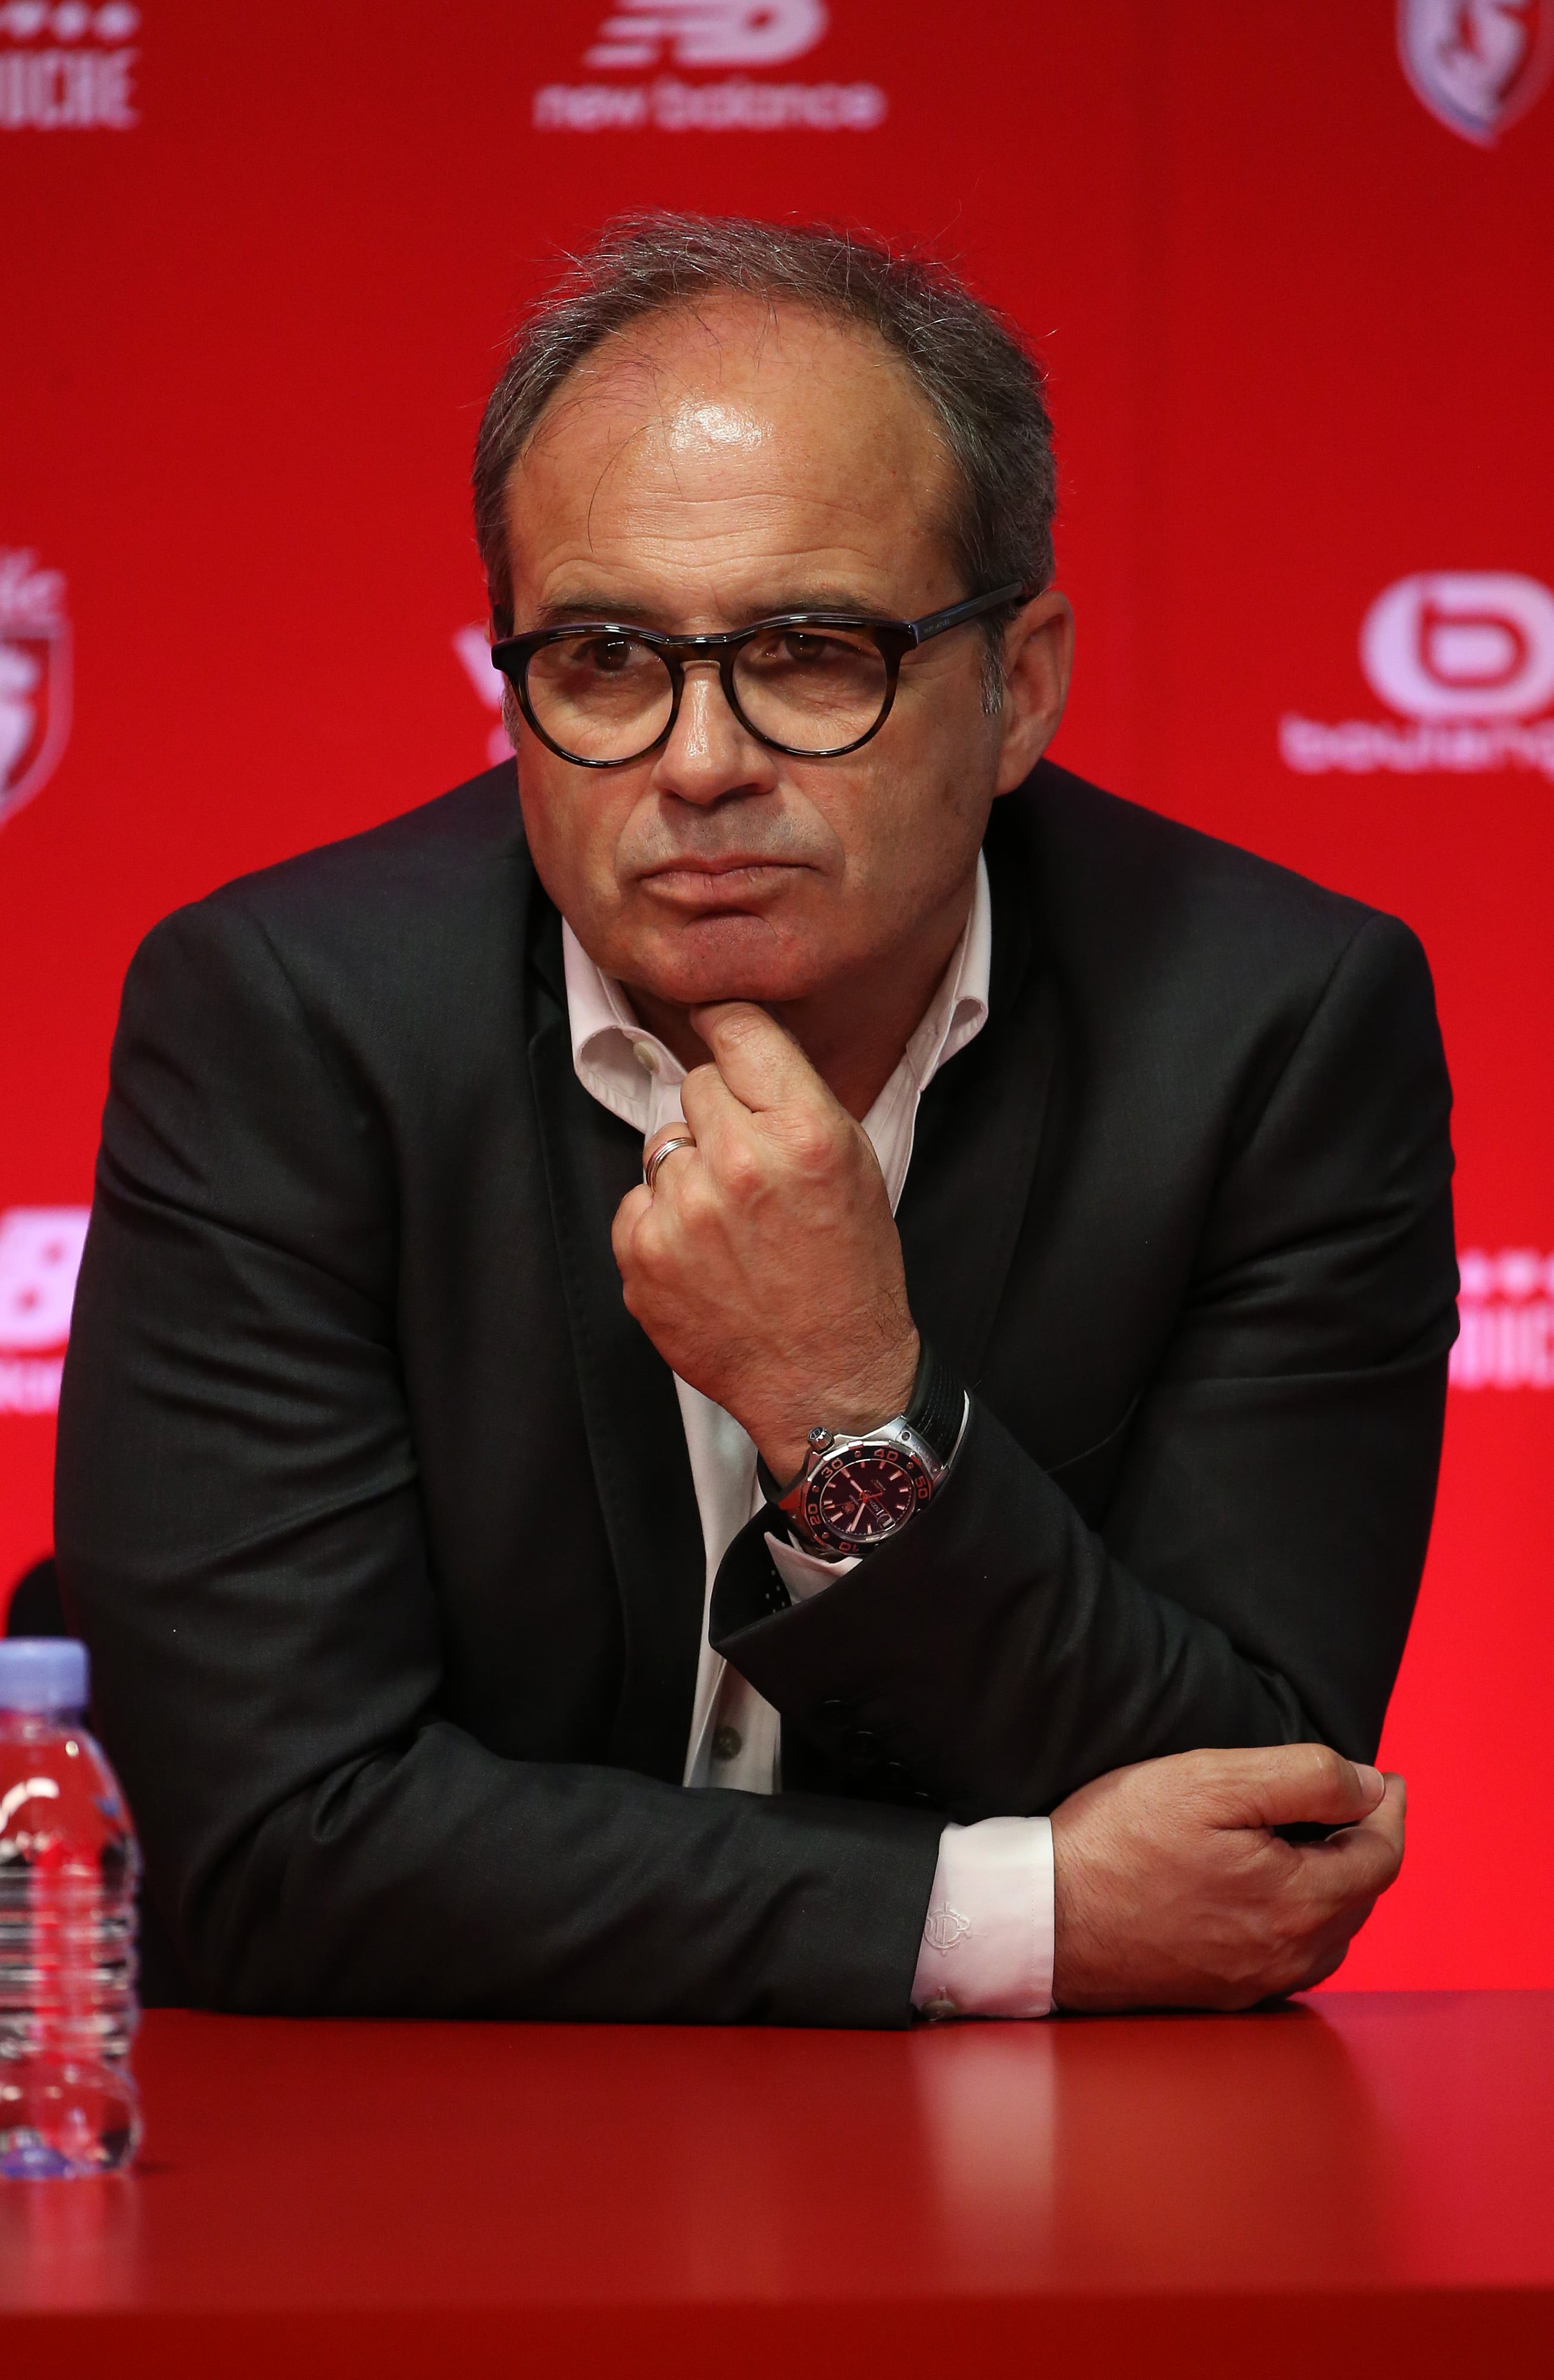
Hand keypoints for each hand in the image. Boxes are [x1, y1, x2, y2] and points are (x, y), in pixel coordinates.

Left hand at [611, 1002, 917, 1477]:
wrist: (828, 1379)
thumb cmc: (851, 1274)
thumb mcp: (856, 1166)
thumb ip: (796, 1099)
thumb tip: (736, 1042)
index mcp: (804, 1133)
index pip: (738, 1031)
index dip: (725, 1024)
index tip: (715, 1022)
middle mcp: (739, 1164)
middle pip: (695, 1086)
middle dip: (719, 1115)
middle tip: (750, 1166)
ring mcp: (683, 1213)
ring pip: (664, 1145)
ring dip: (690, 1172)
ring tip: (732, 1223)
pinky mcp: (643, 1256)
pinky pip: (636, 1201)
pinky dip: (662, 1223)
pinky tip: (704, 1256)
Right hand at [1050, 1745, 1405, 2011]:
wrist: (1043, 1917)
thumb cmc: (1120, 1841)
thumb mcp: (1210, 1782)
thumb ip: (1304, 1779)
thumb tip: (1370, 1786)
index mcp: (1297, 1902)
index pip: (1381, 1857)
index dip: (1389, 1810)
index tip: (1386, 1777)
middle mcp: (1287, 1955)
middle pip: (1361, 1898)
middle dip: (1368, 1844)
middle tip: (1360, 1801)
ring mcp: (1254, 1982)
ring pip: (1332, 1935)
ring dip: (1342, 1887)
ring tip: (1327, 1842)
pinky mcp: (1220, 1993)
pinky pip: (1292, 1960)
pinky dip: (1306, 1922)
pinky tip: (1282, 1897)